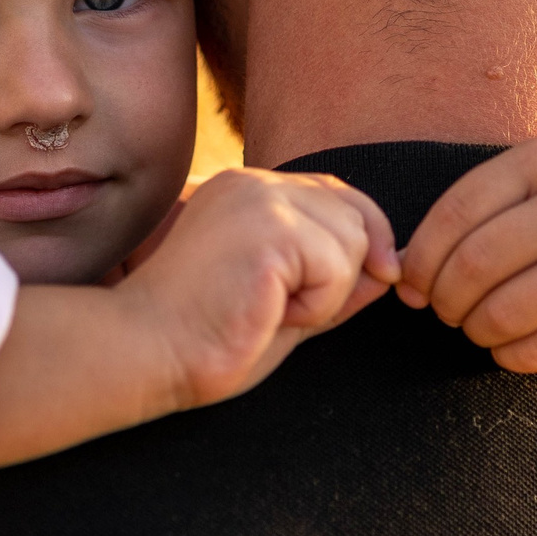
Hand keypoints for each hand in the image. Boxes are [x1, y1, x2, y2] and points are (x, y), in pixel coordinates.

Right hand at [119, 169, 399, 408]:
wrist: (146, 352)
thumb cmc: (204, 339)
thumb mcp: (286, 305)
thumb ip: (336, 280)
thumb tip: (390, 268)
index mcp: (247, 192)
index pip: (338, 194)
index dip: (367, 237)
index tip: (379, 278)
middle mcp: (254, 183)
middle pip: (355, 216)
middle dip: (342, 275)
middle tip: (282, 310)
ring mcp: (260, 200)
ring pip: (353, 242)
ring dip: (327, 294)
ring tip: (269, 311)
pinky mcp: (268, 228)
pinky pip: (336, 268)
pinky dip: (316, 306)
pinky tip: (268, 314)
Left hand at [397, 136, 536, 373]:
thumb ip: (477, 211)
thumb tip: (402, 272)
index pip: (455, 213)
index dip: (419, 258)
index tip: (412, 284)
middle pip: (473, 265)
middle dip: (443, 300)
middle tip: (444, 311)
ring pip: (501, 313)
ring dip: (474, 330)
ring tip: (476, 326)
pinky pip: (536, 351)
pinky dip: (508, 356)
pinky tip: (508, 346)